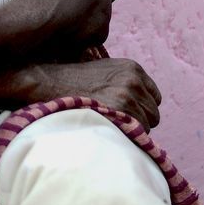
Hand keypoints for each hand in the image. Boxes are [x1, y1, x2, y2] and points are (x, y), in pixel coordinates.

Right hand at [33, 58, 162, 130]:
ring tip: (109, 125)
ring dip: (131, 130)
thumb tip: (140, 105)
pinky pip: (136, 133)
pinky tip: (109, 129)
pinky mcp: (121, 110)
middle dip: (139, 120)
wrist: (49, 83)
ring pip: (146, 125)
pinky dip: (126, 136)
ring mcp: (128, 95)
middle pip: (154, 113)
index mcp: (133, 68)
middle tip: (116, 123)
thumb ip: (125, 82)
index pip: (154, 97)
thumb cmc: (73, 81)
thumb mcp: (104, 71)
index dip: (141, 108)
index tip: (127, 113)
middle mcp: (134, 80)